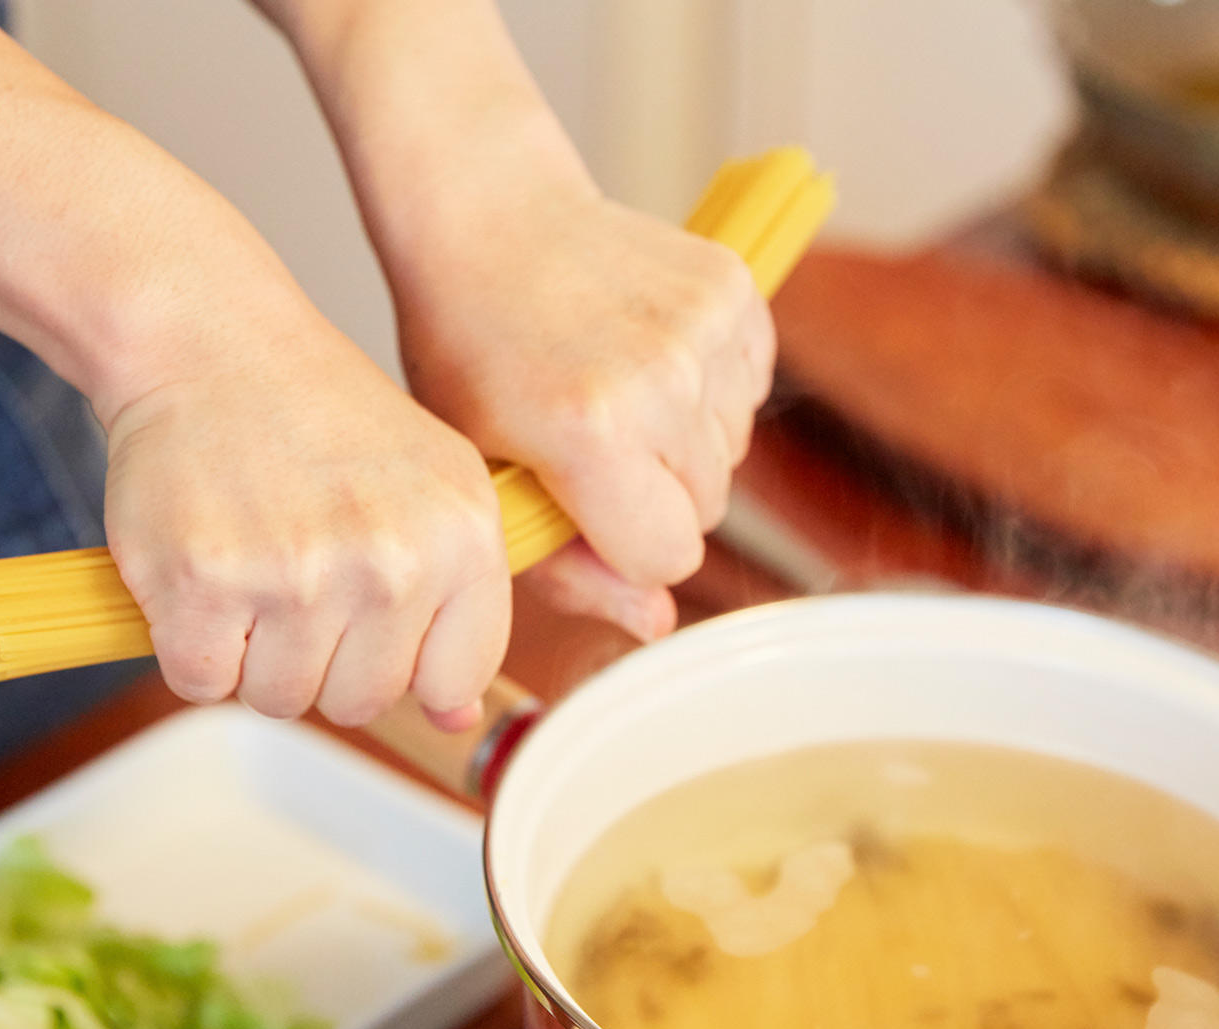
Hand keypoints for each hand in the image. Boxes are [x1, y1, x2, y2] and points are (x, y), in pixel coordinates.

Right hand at [101, 305, 510, 729]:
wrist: (214, 345)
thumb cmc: (322, 415)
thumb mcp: (435, 487)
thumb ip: (462, 605)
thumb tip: (458, 719)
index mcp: (463, 537)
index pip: (457, 680)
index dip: (407, 663)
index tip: (376, 619)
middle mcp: (392, 560)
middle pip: (363, 701)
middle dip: (324, 659)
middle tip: (300, 578)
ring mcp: (299, 575)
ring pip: (281, 698)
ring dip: (254, 655)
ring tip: (255, 571)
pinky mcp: (206, 583)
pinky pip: (202, 682)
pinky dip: (191, 647)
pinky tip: (205, 578)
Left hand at [391, 182, 775, 641]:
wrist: (489, 214)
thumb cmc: (470, 351)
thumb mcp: (491, 473)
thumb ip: (566, 566)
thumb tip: (654, 623)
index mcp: (590, 433)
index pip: (669, 558)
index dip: (621, 546)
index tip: (578, 505)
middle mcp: (662, 380)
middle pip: (705, 510)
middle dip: (652, 497)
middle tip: (586, 444)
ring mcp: (705, 329)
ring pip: (730, 454)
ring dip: (680, 444)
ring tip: (611, 393)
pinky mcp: (734, 289)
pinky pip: (749, 391)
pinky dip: (706, 390)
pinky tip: (643, 358)